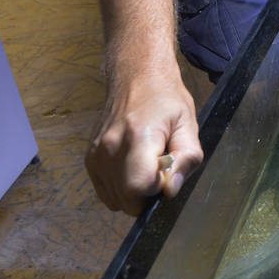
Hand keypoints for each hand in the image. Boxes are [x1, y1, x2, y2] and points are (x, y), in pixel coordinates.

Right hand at [86, 66, 203, 215]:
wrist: (136, 77)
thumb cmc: (166, 99)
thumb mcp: (188, 124)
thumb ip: (186, 159)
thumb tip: (171, 190)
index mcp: (137, 136)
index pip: (138, 187)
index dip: (157, 188)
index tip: (166, 172)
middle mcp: (110, 148)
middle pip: (127, 200)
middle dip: (148, 195)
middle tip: (159, 169)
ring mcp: (96, 155)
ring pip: (116, 200)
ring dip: (135, 193)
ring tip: (147, 165)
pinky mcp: (90, 159)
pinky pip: (106, 192)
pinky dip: (122, 188)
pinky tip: (134, 167)